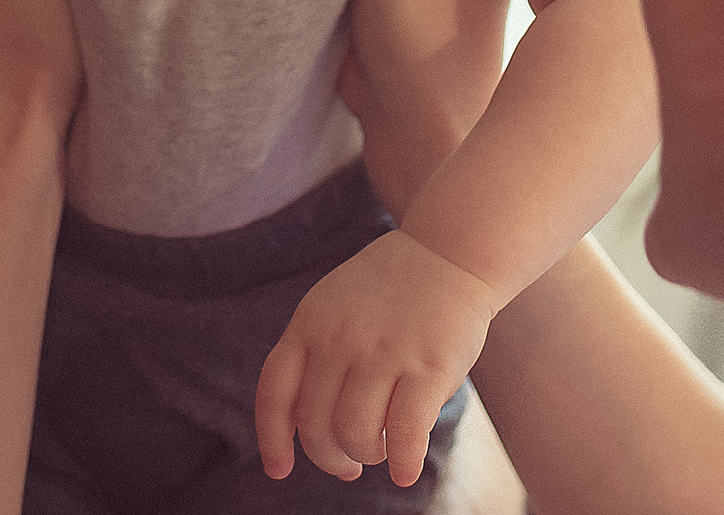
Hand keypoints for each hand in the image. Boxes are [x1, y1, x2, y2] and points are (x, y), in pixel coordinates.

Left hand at [254, 229, 502, 488]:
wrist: (451, 251)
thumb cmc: (391, 289)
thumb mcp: (333, 306)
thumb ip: (313, 353)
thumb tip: (303, 426)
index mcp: (310, 323)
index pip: (274, 392)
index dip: (272, 439)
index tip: (279, 469)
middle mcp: (340, 338)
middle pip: (315, 424)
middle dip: (330, 457)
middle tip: (347, 464)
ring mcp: (384, 352)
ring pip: (355, 434)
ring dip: (366, 455)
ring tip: (379, 449)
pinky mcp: (429, 367)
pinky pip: (405, 434)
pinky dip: (402, 463)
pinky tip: (405, 472)